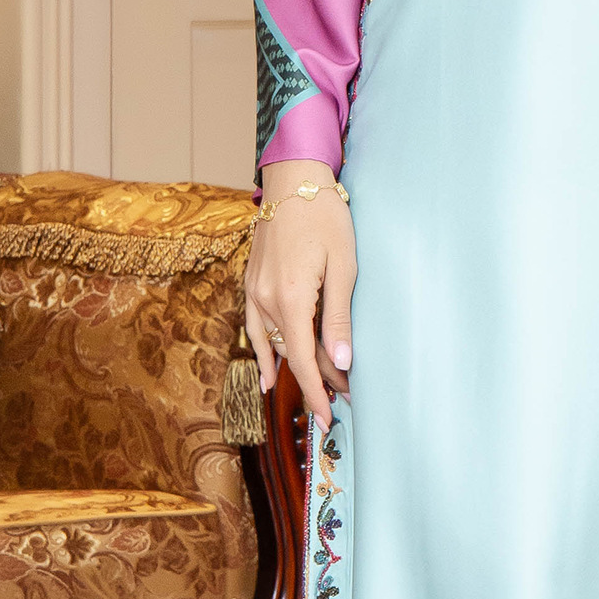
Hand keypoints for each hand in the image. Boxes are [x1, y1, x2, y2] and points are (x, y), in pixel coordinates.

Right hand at [244, 159, 355, 435]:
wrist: (293, 179)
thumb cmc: (325, 216)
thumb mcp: (344, 266)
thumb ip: (339, 318)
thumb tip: (341, 363)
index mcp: (290, 299)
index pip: (302, 361)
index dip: (316, 393)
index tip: (329, 419)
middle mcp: (265, 301)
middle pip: (291, 354)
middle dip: (318, 378)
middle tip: (346, 396)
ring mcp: (254, 292)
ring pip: (274, 342)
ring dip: (297, 364)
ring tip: (322, 387)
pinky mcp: (252, 282)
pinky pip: (254, 327)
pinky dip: (262, 351)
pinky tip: (268, 374)